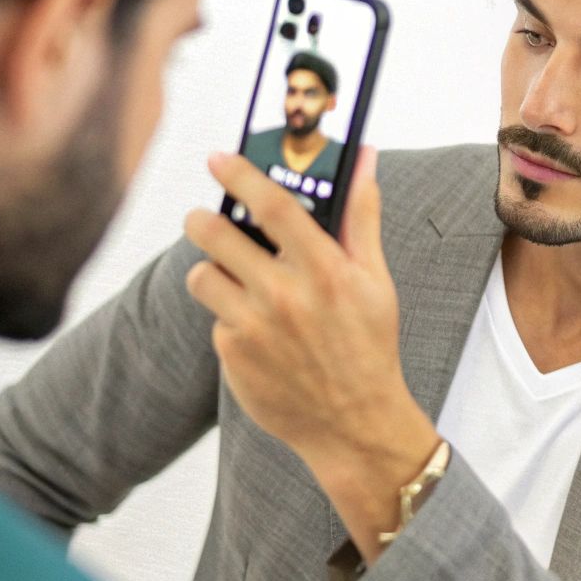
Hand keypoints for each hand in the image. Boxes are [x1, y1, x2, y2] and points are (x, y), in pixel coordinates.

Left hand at [184, 147, 439, 559]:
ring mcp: (253, 327)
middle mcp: (284, 295)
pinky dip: (229, 318)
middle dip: (204, 218)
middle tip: (207, 217)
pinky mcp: (232, 355)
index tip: (219, 158)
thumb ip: (363, 217)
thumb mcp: (376, 280)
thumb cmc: (369, 345)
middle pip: (216, 233)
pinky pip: (214, 319)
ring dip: (214, 271)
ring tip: (236, 280)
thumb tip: (365, 159)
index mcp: (325, 270)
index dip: (241, 174)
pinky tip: (257, 332)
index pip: (273, 205)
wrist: (354, 423)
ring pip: (203, 275)